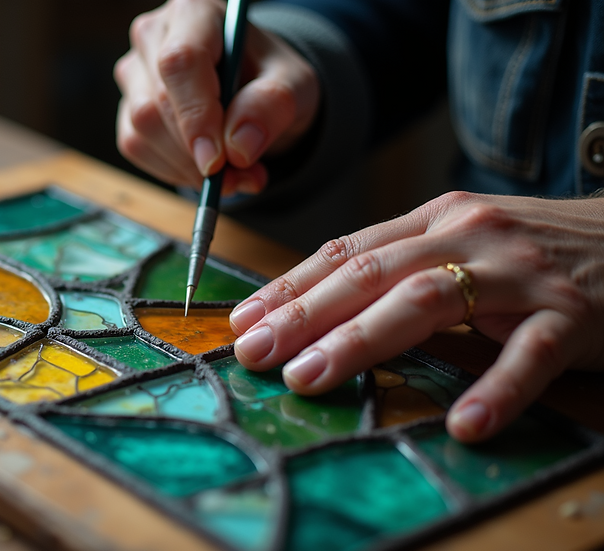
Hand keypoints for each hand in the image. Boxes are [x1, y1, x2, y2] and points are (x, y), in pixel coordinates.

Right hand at [114, 0, 319, 194]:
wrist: (256, 90)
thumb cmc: (272, 78)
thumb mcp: (294, 85)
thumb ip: (273, 106)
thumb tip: (238, 147)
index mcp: (196, 11)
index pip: (180, 62)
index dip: (196, 116)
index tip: (217, 161)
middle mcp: (154, 35)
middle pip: (156, 103)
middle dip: (198, 154)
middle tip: (243, 176)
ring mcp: (134, 73)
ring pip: (142, 131)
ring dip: (188, 168)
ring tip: (235, 173)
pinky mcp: (127, 108)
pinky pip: (137, 148)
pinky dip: (174, 171)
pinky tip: (205, 168)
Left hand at [229, 191, 603, 441]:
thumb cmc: (537, 250)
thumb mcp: (464, 241)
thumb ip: (403, 265)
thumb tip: (322, 305)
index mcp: (436, 219)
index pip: (347, 251)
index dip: (291, 286)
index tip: (244, 321)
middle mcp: (469, 235)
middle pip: (371, 274)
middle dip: (304, 316)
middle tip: (255, 353)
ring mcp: (520, 273)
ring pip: (427, 302)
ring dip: (361, 343)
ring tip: (311, 378)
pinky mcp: (574, 314)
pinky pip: (530, 354)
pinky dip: (497, 389)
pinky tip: (464, 424)